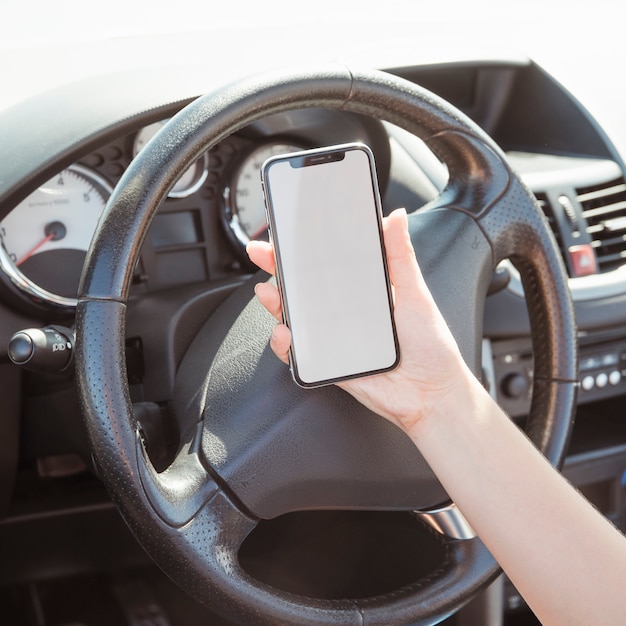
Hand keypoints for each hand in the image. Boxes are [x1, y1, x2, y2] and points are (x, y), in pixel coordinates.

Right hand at [246, 208, 476, 434]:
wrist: (431, 395)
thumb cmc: (430, 346)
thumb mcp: (415, 294)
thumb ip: (401, 256)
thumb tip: (398, 217)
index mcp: (362, 291)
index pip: (326, 264)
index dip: (304, 249)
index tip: (287, 232)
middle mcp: (343, 312)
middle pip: (302, 288)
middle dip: (278, 269)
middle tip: (262, 253)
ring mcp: (332, 337)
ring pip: (294, 317)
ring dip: (275, 304)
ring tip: (269, 293)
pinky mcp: (327, 362)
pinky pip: (298, 353)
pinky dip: (285, 344)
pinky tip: (287, 332)